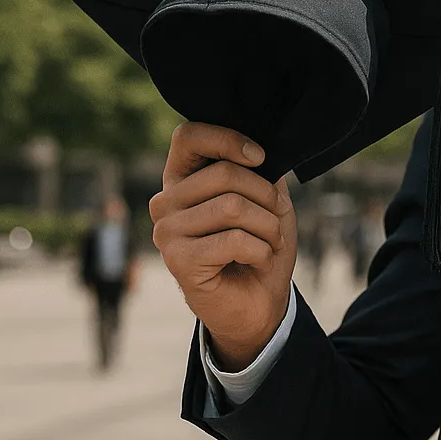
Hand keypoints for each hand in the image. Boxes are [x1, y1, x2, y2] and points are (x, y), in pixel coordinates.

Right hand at [149, 123, 296, 371]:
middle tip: (274, 222)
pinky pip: (234, 240)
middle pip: (225, 173)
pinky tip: (256, 261)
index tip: (261, 157)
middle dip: (266, 197)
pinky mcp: (178, 260)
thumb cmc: (260, 246)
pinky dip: (260, 250)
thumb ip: (261, 172)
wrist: (259, 303)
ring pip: (233, 206)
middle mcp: (166, 201)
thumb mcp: (268, 200)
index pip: (189, 136)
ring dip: (268, 227)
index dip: (228, 139)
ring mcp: (166, 231)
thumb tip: (260, 151)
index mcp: (183, 179)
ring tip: (269, 242)